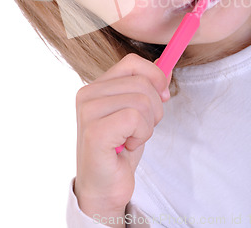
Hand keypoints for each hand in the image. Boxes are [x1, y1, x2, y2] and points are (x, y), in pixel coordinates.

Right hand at [74, 53, 170, 221]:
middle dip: (154, 108)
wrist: (105, 188)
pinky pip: (135, 118)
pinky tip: (127, 147)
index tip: (163, 95)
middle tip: (141, 129)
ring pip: (142, 100)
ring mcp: (88, 112)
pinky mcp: (95, 132)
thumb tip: (163, 66)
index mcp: (96, 86)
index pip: (132, 62)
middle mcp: (87, 94)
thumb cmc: (119, 150)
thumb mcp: (135, 112)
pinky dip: (141, 135)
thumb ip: (144, 87)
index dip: (154, 76)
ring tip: (131, 139)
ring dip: (147, 125)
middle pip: (142, 82)